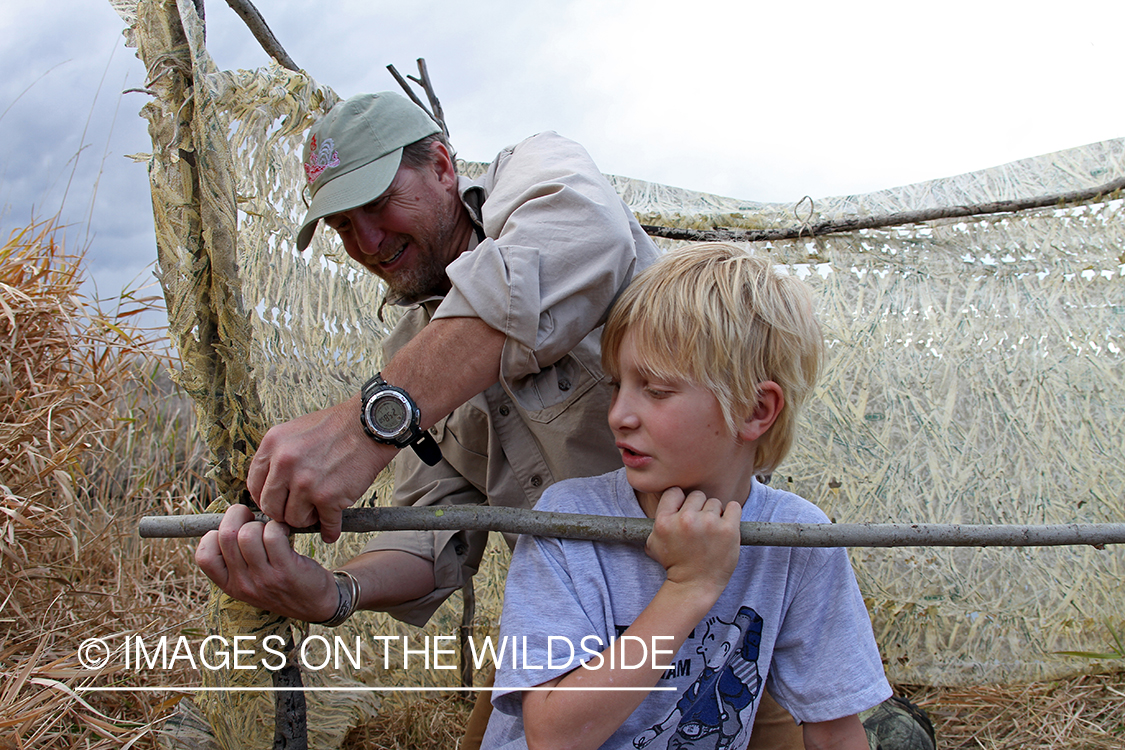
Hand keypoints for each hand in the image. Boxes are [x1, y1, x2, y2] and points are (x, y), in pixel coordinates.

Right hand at [195, 504, 338, 620]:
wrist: (316, 606)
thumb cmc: (281, 583)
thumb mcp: (251, 580)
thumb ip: (236, 559)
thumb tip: (229, 518)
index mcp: (230, 585)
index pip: (203, 555)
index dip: (215, 534)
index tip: (233, 530)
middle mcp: (243, 584)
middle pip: (226, 536)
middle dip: (238, 516)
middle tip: (252, 518)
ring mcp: (264, 578)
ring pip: (248, 534)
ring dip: (262, 522)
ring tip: (271, 529)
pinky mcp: (286, 570)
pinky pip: (273, 535)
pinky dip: (279, 526)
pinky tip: (285, 533)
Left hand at [246, 396, 396, 541]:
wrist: (370, 426)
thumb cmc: (336, 427)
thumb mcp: (295, 431)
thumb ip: (278, 457)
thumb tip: (269, 487)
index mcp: (273, 445)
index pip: (254, 485)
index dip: (265, 498)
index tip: (277, 502)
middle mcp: (285, 464)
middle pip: (271, 507)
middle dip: (284, 512)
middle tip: (298, 510)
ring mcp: (306, 482)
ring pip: (294, 520)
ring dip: (307, 519)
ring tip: (318, 512)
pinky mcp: (329, 497)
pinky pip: (325, 525)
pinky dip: (329, 531)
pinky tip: (331, 530)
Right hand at [644, 488, 740, 598]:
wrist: (694, 586)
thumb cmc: (675, 564)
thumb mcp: (653, 542)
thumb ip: (657, 520)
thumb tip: (665, 501)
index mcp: (665, 521)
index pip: (675, 491)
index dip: (680, 501)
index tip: (684, 513)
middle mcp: (686, 519)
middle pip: (697, 495)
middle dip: (699, 509)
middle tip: (699, 527)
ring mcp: (708, 523)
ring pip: (715, 502)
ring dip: (715, 514)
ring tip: (711, 532)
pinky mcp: (728, 530)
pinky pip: (734, 507)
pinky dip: (731, 514)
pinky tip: (725, 526)